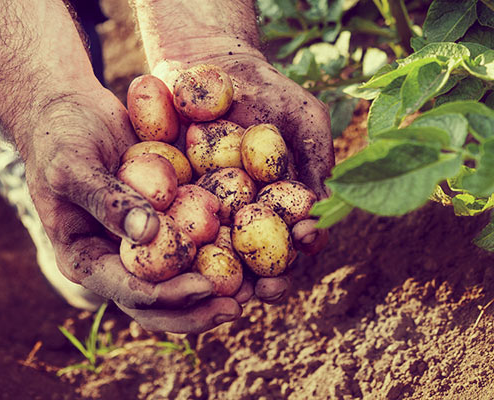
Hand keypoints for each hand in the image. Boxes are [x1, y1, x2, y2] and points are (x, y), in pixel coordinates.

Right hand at [21, 87, 241, 332]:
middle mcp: (116, 261)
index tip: (204, 287)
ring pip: (181, 280)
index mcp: (85, 259)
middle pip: (160, 302)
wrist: (73, 110)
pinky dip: (223, 252)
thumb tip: (148, 234)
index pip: (128, 291)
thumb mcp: (73, 165)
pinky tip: (254, 255)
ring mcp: (143, 244)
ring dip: (217, 291)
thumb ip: (106, 200)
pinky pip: (195, 243)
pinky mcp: (167, 222)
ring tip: (256, 291)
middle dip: (198, 309)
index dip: (167, 295)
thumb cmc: (61, 137)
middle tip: (237, 307)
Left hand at [153, 52, 331, 301]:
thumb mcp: (304, 118)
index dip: (305, 244)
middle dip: (264, 282)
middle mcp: (246, 217)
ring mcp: (207, 214)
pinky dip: (176, 246)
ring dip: (222, 282)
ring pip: (216, 259)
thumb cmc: (267, 90)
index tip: (306, 240)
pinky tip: (179, 256)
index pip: (298, 236)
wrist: (209, 62)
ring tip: (225, 290)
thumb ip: (318, 160)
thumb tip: (324, 209)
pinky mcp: (169, 204)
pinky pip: (173, 231)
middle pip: (258, 261)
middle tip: (264, 289)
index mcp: (281, 204)